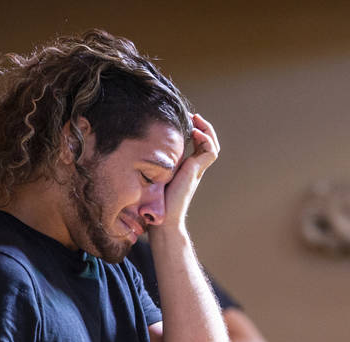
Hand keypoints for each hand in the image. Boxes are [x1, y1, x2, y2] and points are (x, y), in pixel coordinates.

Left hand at [161, 114, 219, 231]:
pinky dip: (206, 139)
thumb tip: (137, 148)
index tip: (186, 120)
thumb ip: (154, 163)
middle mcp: (194, 168)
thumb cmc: (154, 202)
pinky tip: (194, 132)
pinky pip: (210, 151)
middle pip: (209, 143)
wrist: (163, 219)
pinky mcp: (196, 171)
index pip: (198, 145)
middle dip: (203, 127)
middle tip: (193, 115)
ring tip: (197, 119)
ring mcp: (197, 169)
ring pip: (213, 146)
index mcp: (187, 168)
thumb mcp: (154, 174)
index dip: (195, 131)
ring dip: (207, 130)